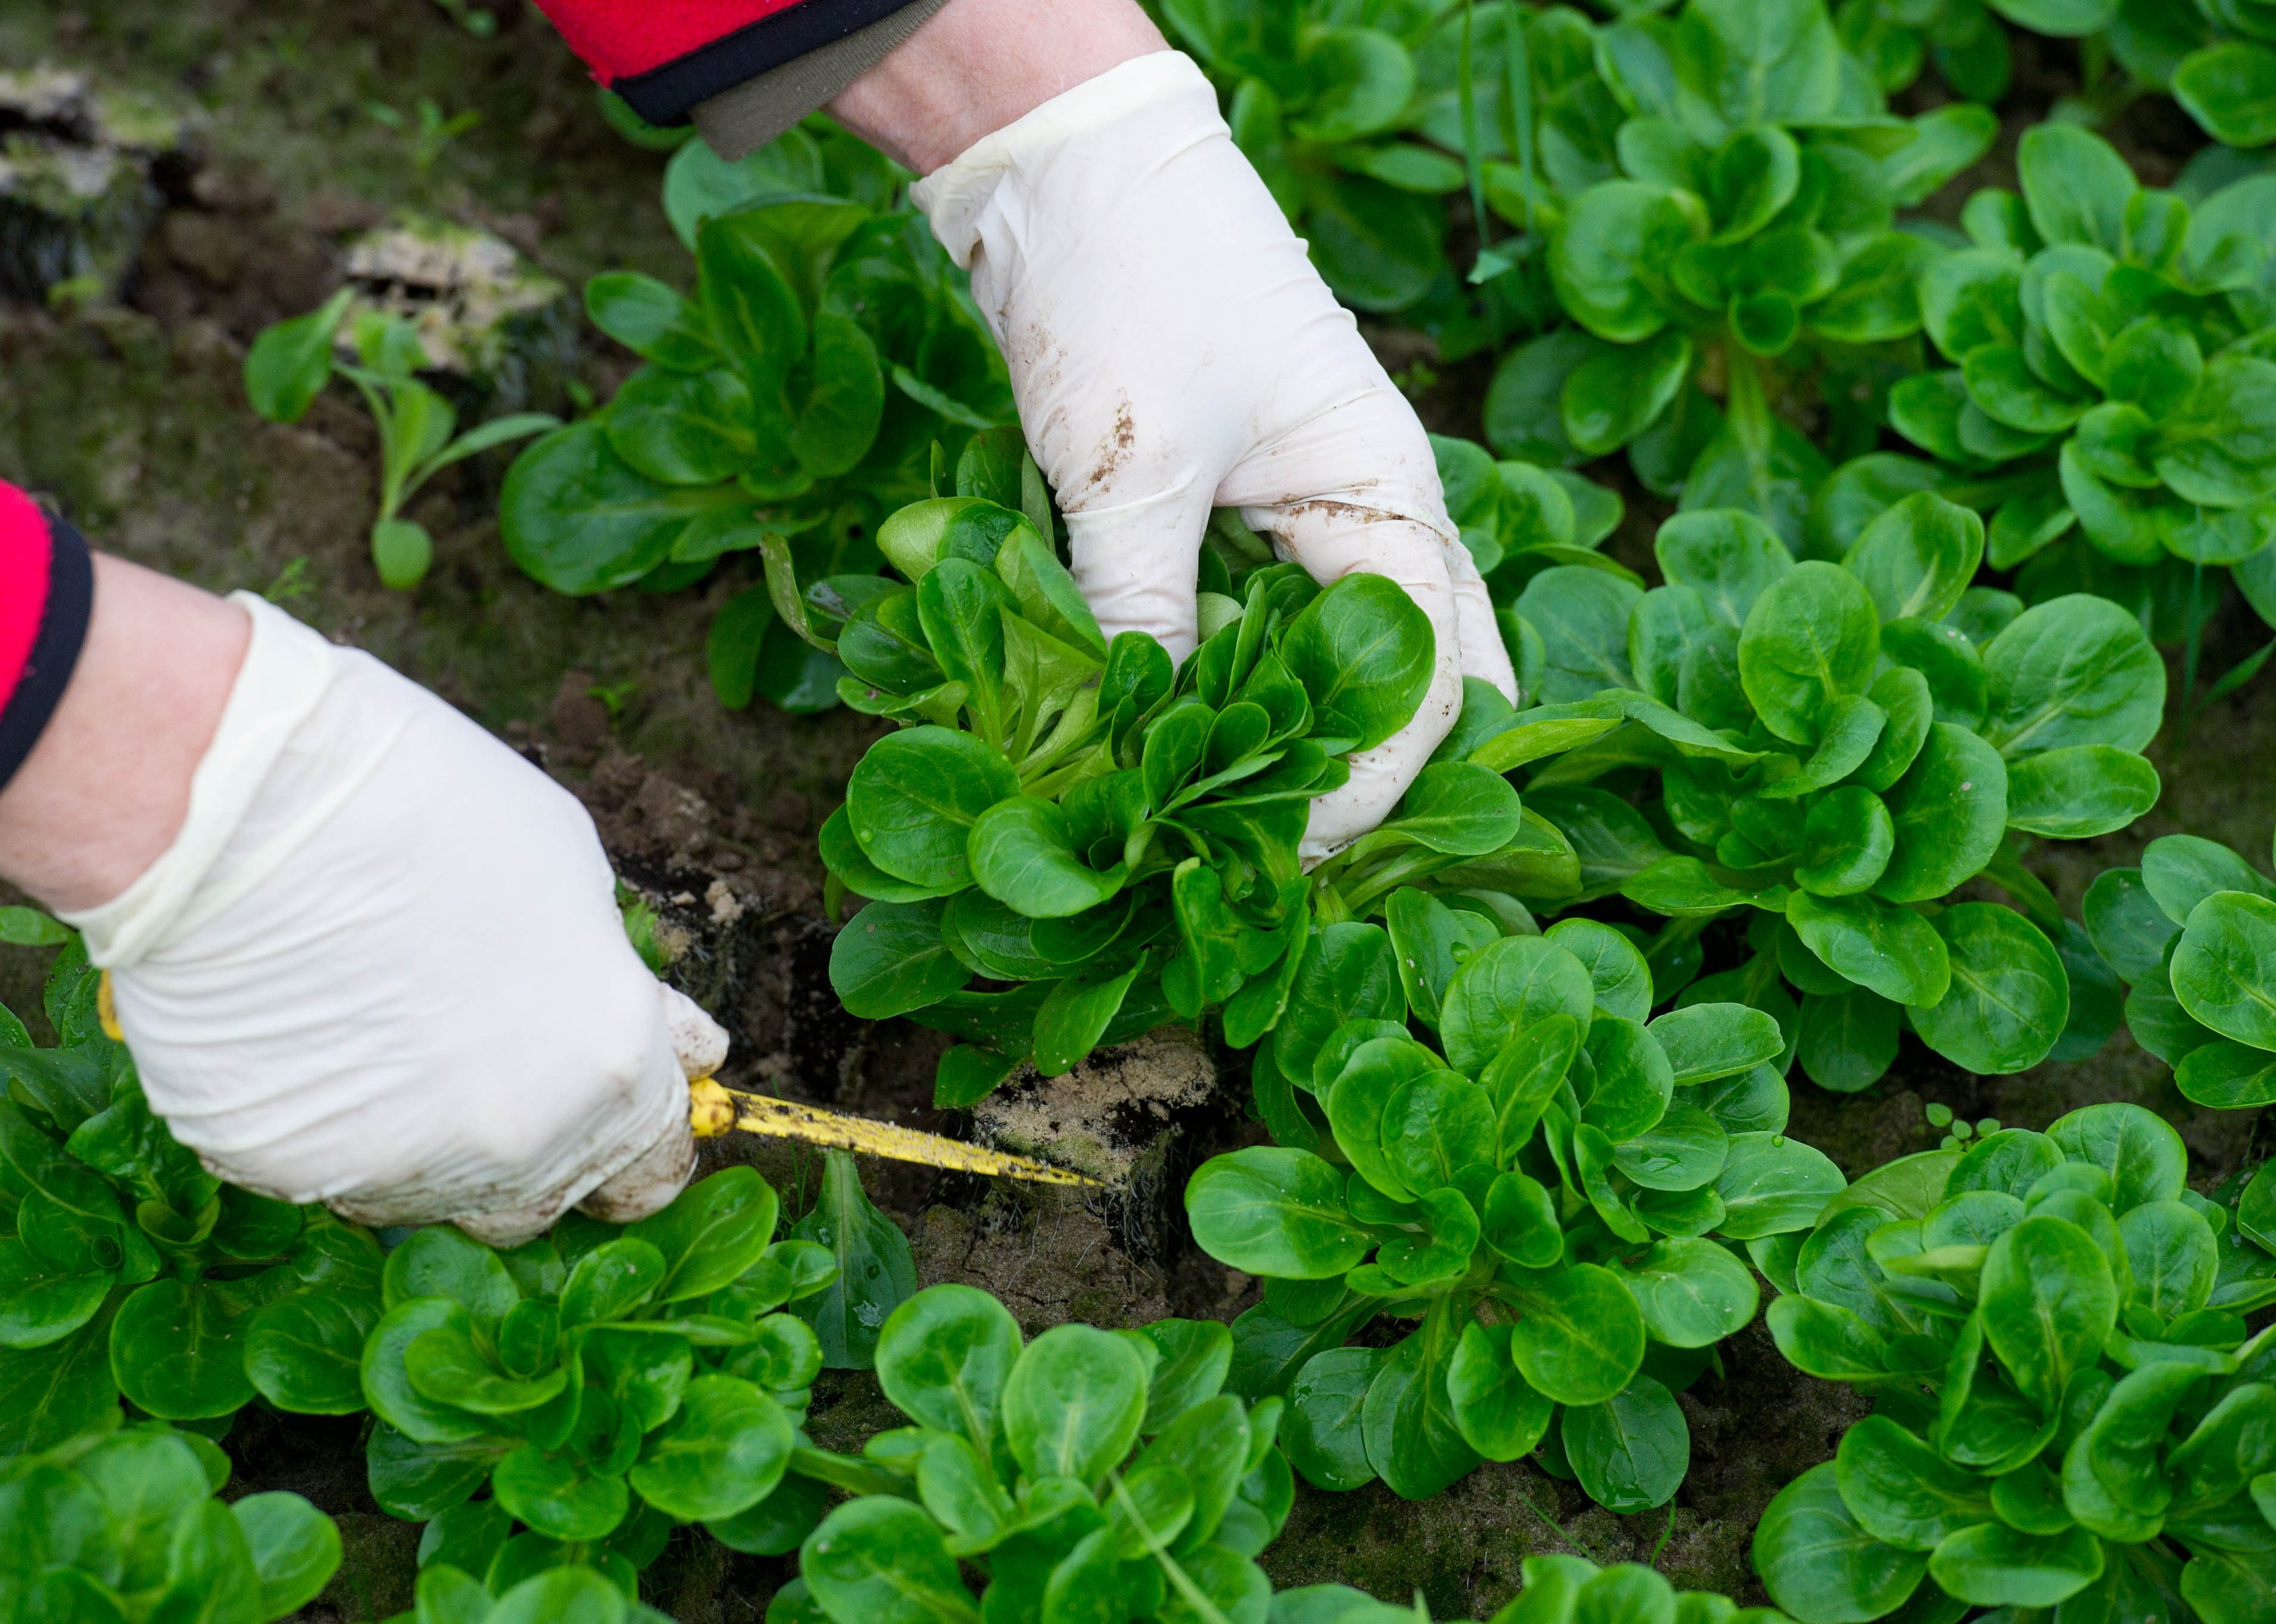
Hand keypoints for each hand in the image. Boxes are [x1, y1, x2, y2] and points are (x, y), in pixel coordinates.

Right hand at [2, 556, 724, 1245]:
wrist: (240, 808)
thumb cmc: (420, 806)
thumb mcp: (570, 875)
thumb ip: (606, 982)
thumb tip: (649, 1033)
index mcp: (610, 1062)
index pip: (656, 1162)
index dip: (647, 1142)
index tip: (632, 1119)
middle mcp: (519, 1140)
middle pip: (549, 1199)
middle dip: (544, 1149)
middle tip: (501, 1072)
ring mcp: (398, 1169)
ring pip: (434, 1193)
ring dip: (435, 1141)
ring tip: (390, 1030)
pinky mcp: (284, 1170)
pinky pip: (328, 1167)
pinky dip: (333, 1121)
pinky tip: (309, 1031)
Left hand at [835, 3, 1515, 859]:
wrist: (1064, 162)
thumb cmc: (1125, 282)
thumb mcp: (1131, 464)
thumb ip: (1142, 611)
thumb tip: (1143, 745)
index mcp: (1387, 488)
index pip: (1425, 674)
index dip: (1374, 781)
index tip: (1298, 857)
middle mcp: (1371, 504)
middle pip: (1424, 672)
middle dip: (1380, 774)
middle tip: (1306, 864)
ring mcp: (1309, 503)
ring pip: (1348, 652)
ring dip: (1313, 736)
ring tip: (1258, 827)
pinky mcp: (1240, 502)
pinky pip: (1270, 616)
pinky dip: (1246, 680)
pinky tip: (1206, 740)